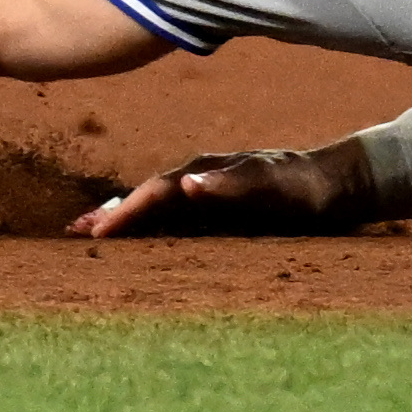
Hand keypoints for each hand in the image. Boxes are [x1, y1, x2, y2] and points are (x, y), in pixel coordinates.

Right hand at [68, 144, 373, 238]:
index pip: (154, 193)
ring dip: (124, 218)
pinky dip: (151, 225)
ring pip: (156, 207)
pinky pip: (175, 218)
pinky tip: (141, 238)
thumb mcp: (272, 186)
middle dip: (111, 213)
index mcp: (204, 173)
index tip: (96, 232)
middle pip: (145, 197)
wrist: (338, 184)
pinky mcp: (219, 208)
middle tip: (73, 231)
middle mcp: (199, 180)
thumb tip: (184, 184)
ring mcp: (207, 193)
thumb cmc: (305, 187)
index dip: (125, 212)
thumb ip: (230, 185)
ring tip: (91, 233)